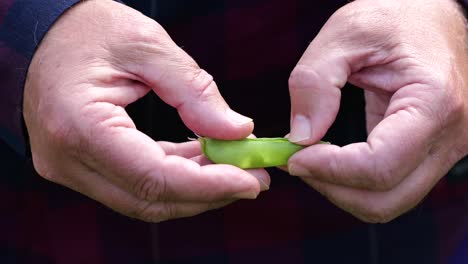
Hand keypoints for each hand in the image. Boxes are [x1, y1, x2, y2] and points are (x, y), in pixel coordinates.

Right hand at [23, 0, 269, 221]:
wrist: (46, 33)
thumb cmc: (89, 29)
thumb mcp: (147, 46)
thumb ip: (195, 92)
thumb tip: (238, 131)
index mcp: (80, 126)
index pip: (153, 177)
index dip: (208, 185)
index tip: (251, 181)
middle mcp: (67, 159)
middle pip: (150, 198)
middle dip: (208, 194)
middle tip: (253, 180)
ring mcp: (70, 167)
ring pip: (144, 198)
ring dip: (194, 188)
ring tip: (235, 168)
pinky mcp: (81, 166)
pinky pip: (134, 183)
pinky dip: (173, 176)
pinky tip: (203, 160)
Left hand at [287, 0, 467, 221]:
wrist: (431, 16)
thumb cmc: (395, 16)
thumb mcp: (346, 33)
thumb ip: (316, 82)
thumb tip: (301, 136)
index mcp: (433, 102)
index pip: (380, 166)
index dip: (329, 169)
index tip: (293, 157)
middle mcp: (449, 136)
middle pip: (386, 198)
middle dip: (332, 188)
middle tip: (297, 162)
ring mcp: (444, 149)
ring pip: (388, 201)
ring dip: (342, 189)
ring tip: (311, 159)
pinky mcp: (429, 152)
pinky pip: (390, 185)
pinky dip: (354, 182)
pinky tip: (330, 158)